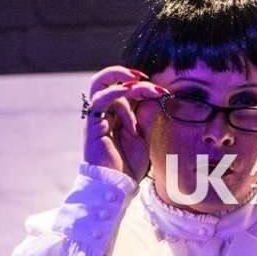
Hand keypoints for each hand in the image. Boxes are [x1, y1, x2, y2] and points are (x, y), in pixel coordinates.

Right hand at [83, 65, 167, 181]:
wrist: (118, 184)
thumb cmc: (130, 163)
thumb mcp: (144, 135)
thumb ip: (147, 115)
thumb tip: (157, 94)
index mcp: (118, 114)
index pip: (126, 90)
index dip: (144, 86)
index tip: (164, 91)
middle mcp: (106, 112)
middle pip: (105, 80)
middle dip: (122, 71)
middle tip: (142, 75)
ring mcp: (98, 117)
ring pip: (99, 85)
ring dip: (120, 80)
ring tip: (138, 82)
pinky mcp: (93, 125)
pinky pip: (99, 101)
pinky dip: (114, 92)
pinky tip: (127, 90)